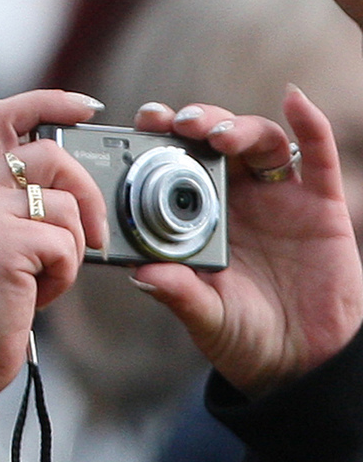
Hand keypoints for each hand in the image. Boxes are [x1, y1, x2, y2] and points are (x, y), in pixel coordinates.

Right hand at [0, 89, 108, 415]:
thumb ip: (11, 203)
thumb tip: (69, 186)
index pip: (2, 115)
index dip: (49, 102)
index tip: (87, 108)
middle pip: (50, 154)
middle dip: (87, 192)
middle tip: (92, 233)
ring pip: (65, 205)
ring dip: (73, 246)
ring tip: (46, 276)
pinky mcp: (3, 246)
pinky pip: (66, 245)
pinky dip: (65, 275)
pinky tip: (37, 294)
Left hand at [127, 92, 362, 396]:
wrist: (299, 359)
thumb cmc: (242, 334)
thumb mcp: (205, 316)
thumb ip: (178, 293)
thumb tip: (142, 274)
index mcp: (197, 215)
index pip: (175, 163)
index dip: (160, 139)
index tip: (140, 123)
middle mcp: (235, 197)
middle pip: (214, 141)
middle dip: (195, 122)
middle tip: (175, 121)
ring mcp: (279, 198)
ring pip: (260, 142)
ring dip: (239, 126)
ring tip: (218, 133)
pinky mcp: (322, 205)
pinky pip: (319, 157)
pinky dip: (310, 125)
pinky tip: (296, 102)